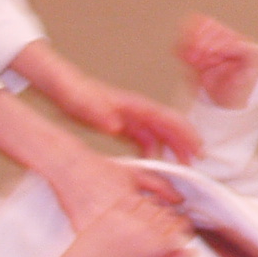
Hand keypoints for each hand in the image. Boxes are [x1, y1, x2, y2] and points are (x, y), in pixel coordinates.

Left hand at [27, 49, 198, 163]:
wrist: (60, 85)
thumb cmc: (71, 90)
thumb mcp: (81, 99)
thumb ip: (96, 109)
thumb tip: (115, 125)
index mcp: (133, 105)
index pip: (168, 118)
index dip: (186, 133)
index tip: (197, 148)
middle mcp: (136, 112)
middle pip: (168, 128)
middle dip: (185, 144)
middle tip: (194, 165)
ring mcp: (129, 119)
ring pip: (158, 137)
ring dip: (169, 152)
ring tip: (175, 171)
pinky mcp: (120, 127)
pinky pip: (142, 142)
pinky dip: (150, 154)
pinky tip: (148, 168)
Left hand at [62, 181, 193, 256]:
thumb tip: (192, 251)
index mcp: (156, 248)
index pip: (182, 226)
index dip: (183, 226)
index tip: (178, 228)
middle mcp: (145, 232)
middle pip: (170, 213)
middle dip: (170, 217)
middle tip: (165, 222)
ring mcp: (128, 221)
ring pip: (154, 203)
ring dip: (156, 207)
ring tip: (151, 215)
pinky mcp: (112, 214)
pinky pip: (134, 199)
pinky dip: (139, 201)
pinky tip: (136, 210)